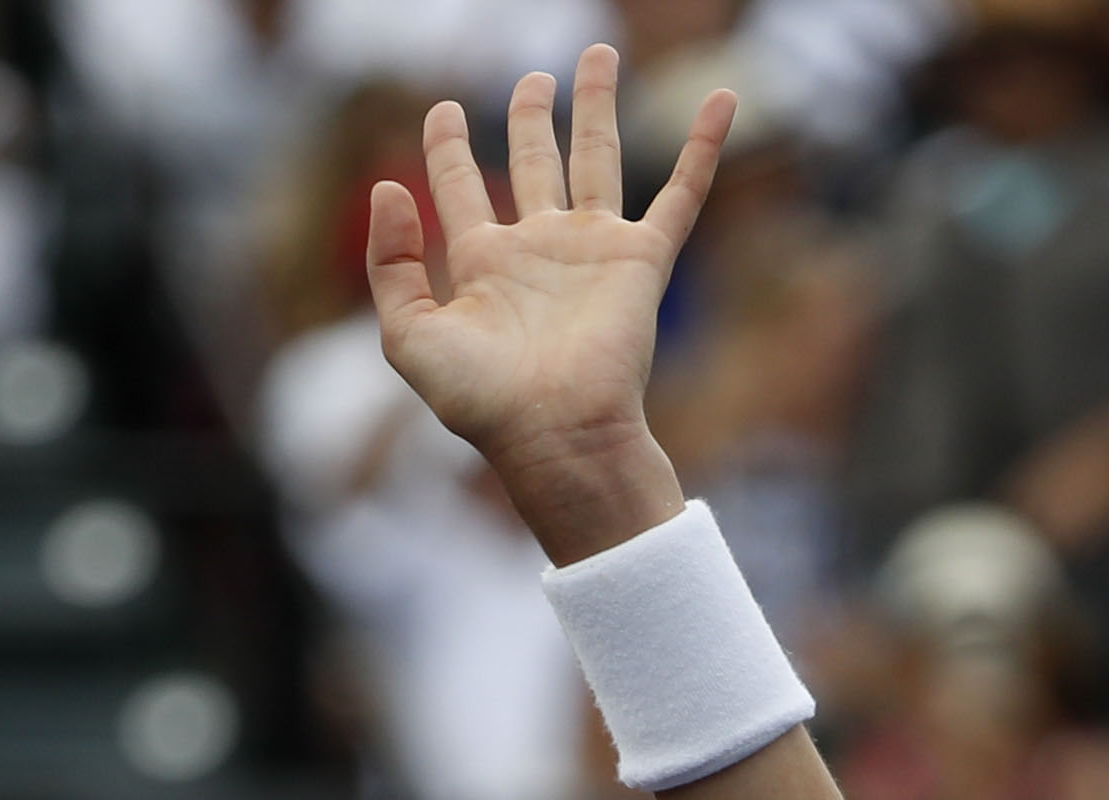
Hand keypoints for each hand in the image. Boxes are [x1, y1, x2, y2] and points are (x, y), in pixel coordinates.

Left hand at [366, 50, 729, 565]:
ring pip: (598, 158)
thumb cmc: (483, 402)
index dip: (448, 146)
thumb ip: (388, 263)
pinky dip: (704, 147)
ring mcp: (594, 252)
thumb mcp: (407, 337)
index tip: (444, 109)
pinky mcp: (642, 263)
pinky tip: (721, 101)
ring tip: (598, 55)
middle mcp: (540, 249)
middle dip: (532, 115)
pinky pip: (680, 193)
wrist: (557, 435)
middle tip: (535, 78)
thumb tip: (386, 187)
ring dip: (598, 106)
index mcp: (484, 264)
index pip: (461, 186)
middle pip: (535, 159)